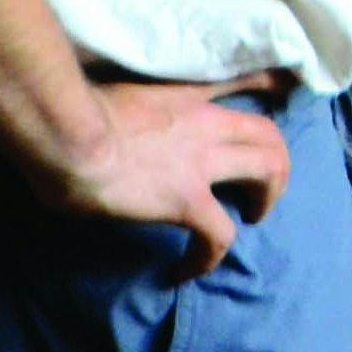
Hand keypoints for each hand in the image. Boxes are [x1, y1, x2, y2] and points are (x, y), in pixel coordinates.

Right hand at [58, 80, 292, 278]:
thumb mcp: (113, 99)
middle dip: (277, 163)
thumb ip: (129, 114)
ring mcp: (201, 162)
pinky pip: (220, 235)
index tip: (286, 92)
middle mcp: (205, 124)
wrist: (65, 132)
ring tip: (249, 220)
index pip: (244, 81)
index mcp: (185, 98)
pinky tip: (187, 271)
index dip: (272, 86)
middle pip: (269, 134)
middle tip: (260, 189)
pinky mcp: (187, 200)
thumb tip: (104, 136)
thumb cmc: (69, 115)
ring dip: (267, 199)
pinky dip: (210, 257)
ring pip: (268, 171)